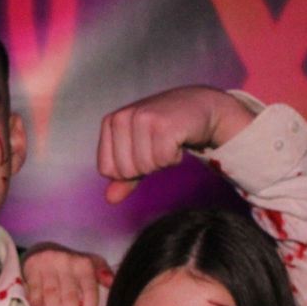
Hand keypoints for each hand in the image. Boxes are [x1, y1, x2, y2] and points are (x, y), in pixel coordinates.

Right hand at [21, 242, 112, 305]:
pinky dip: (36, 302)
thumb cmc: (73, 265)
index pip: (89, 290)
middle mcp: (67, 264)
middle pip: (70, 296)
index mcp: (84, 265)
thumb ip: (103, 273)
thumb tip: (113, 283)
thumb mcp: (91, 263)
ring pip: (51, 294)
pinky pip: (34, 288)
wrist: (45, 249)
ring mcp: (48, 266)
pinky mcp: (32, 268)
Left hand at [97, 85, 253, 202]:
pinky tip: (178, 139)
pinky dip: (174, 157)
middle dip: (146, 166)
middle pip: (126, 171)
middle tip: (158, 145)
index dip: (129, 169)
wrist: (199, 106)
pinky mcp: (164, 125)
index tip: (143, 151)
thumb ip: (122, 175)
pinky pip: (164, 160)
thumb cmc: (164, 129)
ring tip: (168, 140)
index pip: (107, 169)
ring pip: (145, 167)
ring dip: (162, 161)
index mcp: (110, 122)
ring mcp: (143, 119)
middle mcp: (122, 117)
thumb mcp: (138, 150)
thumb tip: (110, 199)